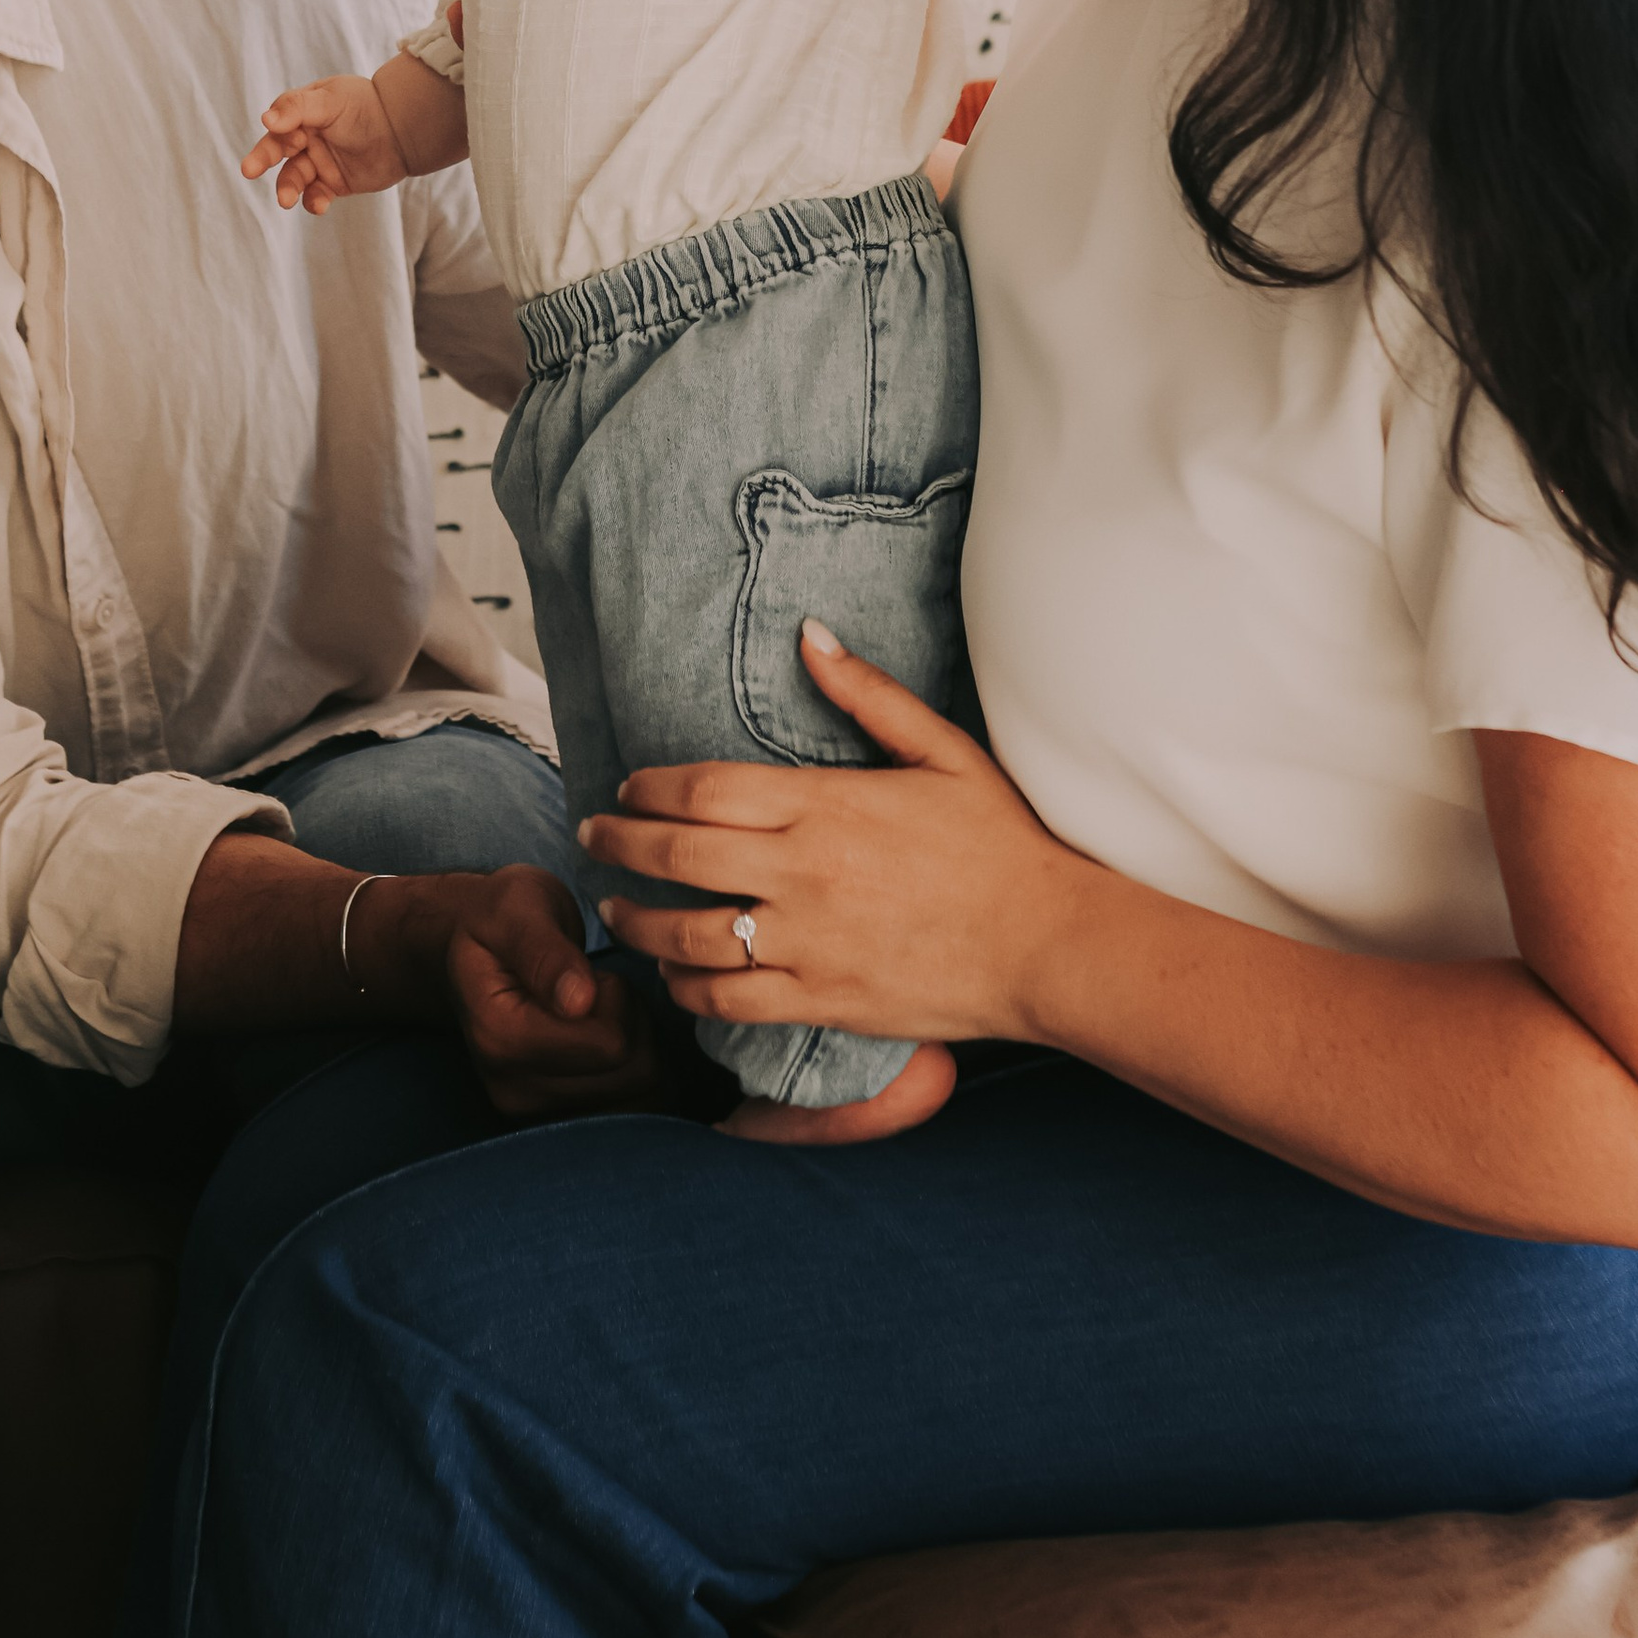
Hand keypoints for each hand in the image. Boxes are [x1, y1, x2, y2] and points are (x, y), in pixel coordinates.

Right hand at [243, 70, 404, 213]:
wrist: (406, 130)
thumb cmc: (367, 106)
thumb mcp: (332, 100)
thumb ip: (299, 108)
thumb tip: (266, 119)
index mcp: (303, 112)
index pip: (279, 123)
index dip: (274, 130)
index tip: (271, 130)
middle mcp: (307, 137)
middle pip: (277, 151)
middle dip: (262, 160)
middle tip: (248, 170)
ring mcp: (319, 161)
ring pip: (293, 177)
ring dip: (287, 188)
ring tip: (286, 199)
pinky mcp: (333, 183)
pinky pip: (315, 195)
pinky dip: (313, 201)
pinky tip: (318, 204)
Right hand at [376, 861, 672, 1121]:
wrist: (470, 948)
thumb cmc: (501, 918)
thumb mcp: (519, 907)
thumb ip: (545, 951)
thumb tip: (578, 1000)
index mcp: (500, 1037)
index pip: (608, 1044)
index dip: (617, 1000)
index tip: (591, 973)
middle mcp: (513, 1089)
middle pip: (629, 1075)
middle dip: (632, 1023)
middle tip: (599, 988)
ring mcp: (533, 1113)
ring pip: (638, 1096)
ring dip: (635, 1046)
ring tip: (599, 1011)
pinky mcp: (553, 1119)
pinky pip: (629, 1109)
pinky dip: (631, 1071)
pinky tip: (604, 1038)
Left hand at [580, 624, 1081, 1049]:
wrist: (1048, 944)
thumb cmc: (1000, 844)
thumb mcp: (942, 751)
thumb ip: (868, 694)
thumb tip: (809, 635)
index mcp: (825, 804)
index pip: (702, 788)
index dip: (648, 786)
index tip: (624, 786)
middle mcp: (803, 873)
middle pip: (677, 853)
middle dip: (618, 842)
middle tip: (589, 836)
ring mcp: (808, 943)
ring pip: (687, 934)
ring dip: (637, 920)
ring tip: (614, 909)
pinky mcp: (821, 1001)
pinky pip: (728, 1000)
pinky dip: (687, 989)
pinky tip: (673, 976)